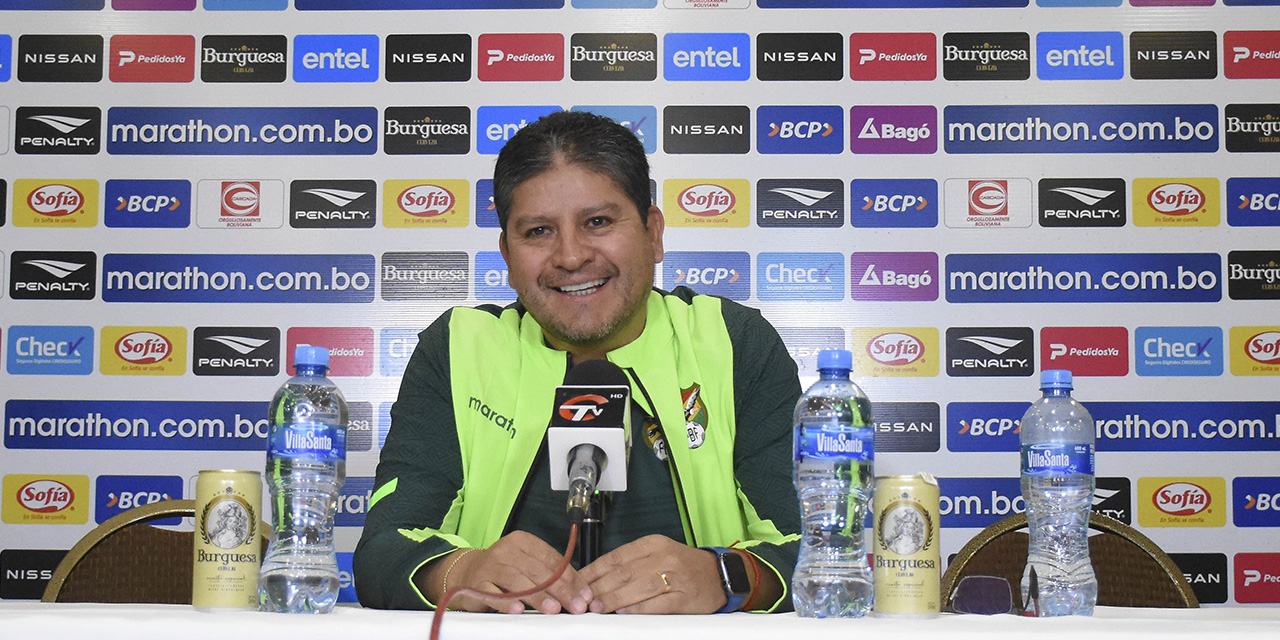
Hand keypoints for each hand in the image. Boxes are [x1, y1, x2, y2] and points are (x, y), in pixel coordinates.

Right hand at [420, 531, 591, 613]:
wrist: (465, 572)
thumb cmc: (503, 569)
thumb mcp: (526, 563)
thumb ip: (549, 573)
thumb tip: (579, 591)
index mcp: (522, 541)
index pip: (552, 558)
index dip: (571, 577)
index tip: (584, 594)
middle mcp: (506, 549)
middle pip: (538, 570)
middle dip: (560, 590)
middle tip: (575, 605)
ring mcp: (491, 566)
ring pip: (518, 580)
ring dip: (538, 596)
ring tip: (553, 609)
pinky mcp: (477, 583)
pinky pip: (494, 593)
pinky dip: (507, 601)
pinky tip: (519, 609)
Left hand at [578, 535, 724, 613]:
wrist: (719, 575)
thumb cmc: (682, 566)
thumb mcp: (656, 554)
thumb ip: (630, 563)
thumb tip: (596, 579)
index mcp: (653, 544)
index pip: (616, 556)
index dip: (594, 571)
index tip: (579, 583)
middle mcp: (664, 556)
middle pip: (624, 572)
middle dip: (600, 587)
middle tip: (583, 600)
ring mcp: (676, 576)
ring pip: (639, 586)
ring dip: (615, 599)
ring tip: (599, 607)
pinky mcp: (685, 596)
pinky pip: (658, 603)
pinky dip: (639, 608)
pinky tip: (625, 612)